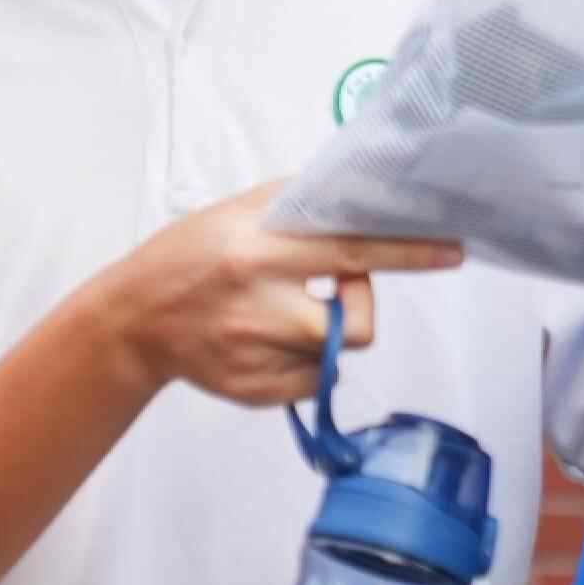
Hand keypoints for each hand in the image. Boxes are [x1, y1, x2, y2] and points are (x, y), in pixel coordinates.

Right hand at [105, 187, 461, 407]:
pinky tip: (269, 341)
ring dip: (326, 332)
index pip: (351, 253)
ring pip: (334, 355)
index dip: (408, 253)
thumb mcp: (233, 215)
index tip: (451, 251)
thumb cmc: (186, 257)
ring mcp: (255, 357)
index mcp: (257, 254)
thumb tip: (356, 193)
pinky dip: (305, 362)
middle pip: (354, 324)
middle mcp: (258, 309)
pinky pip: (313, 383)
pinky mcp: (253, 392)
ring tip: (287, 314)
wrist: (132, 322)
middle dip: (360, 303)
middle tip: (339, 287)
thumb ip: (294, 207)